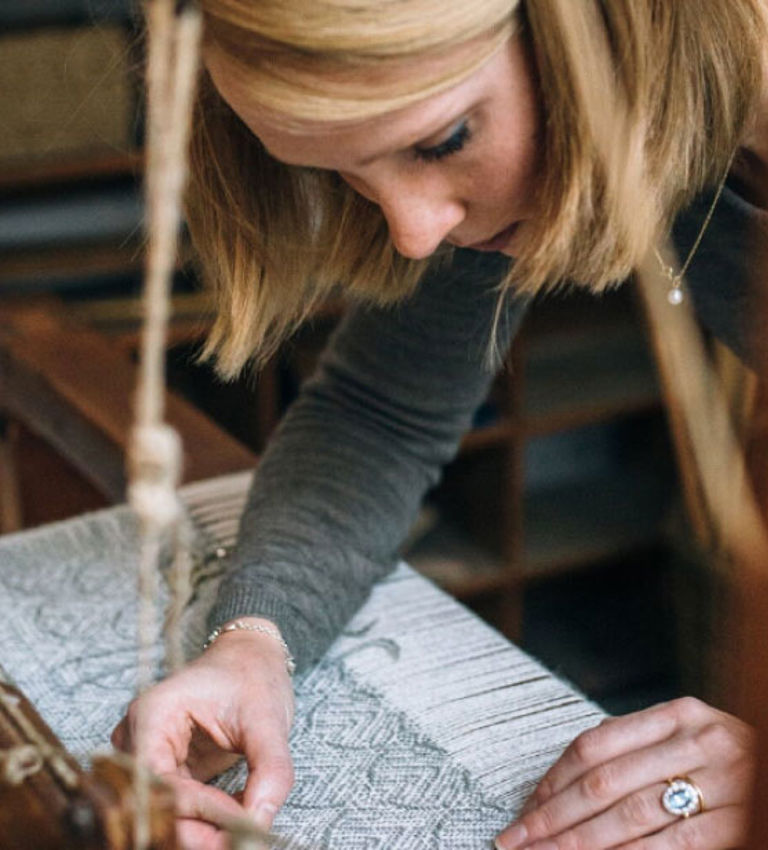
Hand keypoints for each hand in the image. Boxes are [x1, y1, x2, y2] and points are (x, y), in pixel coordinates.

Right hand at [111, 618, 294, 849]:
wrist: (250, 659)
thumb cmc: (253, 677)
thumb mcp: (269, 719)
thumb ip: (270, 770)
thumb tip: (260, 823)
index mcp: (153, 712)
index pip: (159, 779)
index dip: (195, 809)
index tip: (237, 825)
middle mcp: (139, 737)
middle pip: (154, 802)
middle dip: (196, 830)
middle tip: (239, 842)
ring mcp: (148, 755)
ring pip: (162, 812)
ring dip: (199, 831)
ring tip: (240, 836)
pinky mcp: (166, 771)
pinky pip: (176, 808)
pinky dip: (204, 821)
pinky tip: (236, 821)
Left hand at [495, 697, 753, 849]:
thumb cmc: (729, 763)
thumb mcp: (688, 740)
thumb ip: (636, 752)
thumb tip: (557, 788)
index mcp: (679, 714)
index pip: (596, 744)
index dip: (553, 778)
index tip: (525, 807)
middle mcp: (699, 742)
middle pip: (603, 782)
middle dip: (552, 816)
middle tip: (515, 840)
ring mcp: (723, 784)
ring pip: (628, 817)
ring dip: (577, 843)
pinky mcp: (739, 826)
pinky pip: (669, 847)